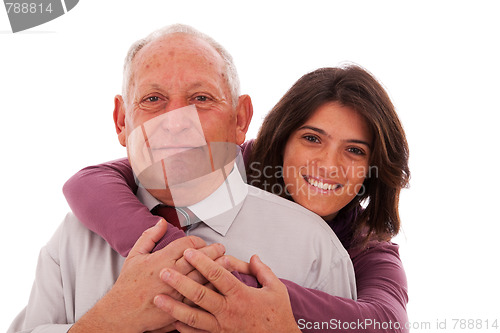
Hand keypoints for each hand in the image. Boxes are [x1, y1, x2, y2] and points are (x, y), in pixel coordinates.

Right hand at [71, 220, 225, 332]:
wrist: (121, 313)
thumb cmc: (127, 286)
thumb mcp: (134, 256)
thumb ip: (149, 237)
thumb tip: (161, 222)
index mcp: (160, 260)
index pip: (187, 244)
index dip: (198, 241)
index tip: (201, 242)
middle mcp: (170, 274)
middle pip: (199, 258)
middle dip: (214, 250)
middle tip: (221, 248)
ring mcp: (177, 291)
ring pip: (203, 276)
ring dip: (218, 267)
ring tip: (228, 261)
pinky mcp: (180, 307)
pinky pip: (201, 295)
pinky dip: (211, 288)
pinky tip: (220, 284)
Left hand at [154, 250, 300, 332]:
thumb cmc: (278, 317)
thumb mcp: (276, 289)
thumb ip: (262, 271)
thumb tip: (253, 257)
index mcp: (241, 295)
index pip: (218, 275)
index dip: (202, 262)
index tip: (189, 252)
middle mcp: (229, 310)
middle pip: (200, 294)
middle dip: (180, 282)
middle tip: (164, 272)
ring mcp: (222, 326)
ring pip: (193, 316)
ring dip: (174, 307)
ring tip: (159, 299)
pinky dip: (183, 328)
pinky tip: (172, 322)